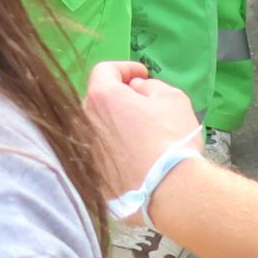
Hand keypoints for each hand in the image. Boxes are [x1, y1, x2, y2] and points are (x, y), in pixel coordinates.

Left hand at [83, 55, 201, 196]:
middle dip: (118, 96)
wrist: (166, 190)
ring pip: (98, 128)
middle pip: (98, 100)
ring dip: (115, 124)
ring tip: (139, 132)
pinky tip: (135, 158)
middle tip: (142, 102)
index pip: (104, 70)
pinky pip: (102, 154)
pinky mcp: (91, 176)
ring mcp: (85, 151)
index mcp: (102, 97)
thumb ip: (149, 86)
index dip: (125, 68)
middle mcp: (85, 122)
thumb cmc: (171, 137)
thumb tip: (136, 89)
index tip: (142, 74)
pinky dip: (114, 150)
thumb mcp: (172, 98)